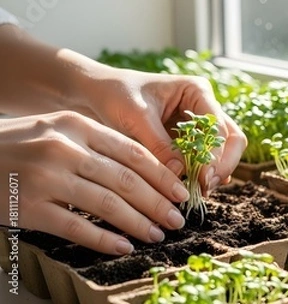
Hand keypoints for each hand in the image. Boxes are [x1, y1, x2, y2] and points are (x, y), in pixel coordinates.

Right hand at [0, 111, 188, 254]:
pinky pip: (76, 227)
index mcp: (77, 126)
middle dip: (157, 203)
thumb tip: (145, 172)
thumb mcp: (60, 130)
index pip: (133, 152)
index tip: (180, 192)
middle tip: (177, 219)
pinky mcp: (28, 207)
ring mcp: (46, 178)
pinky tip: (123, 246)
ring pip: (107, 204)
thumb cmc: (22, 144)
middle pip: (126, 180)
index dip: (162, 175)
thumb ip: (98, 144)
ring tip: (157, 234)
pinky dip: (104, 239)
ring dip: (138, 223)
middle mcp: (64, 148)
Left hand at [81, 67, 246, 195]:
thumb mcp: (136, 118)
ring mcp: (201, 124)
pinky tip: (197, 188)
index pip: (218, 126)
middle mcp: (205, 106)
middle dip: (223, 164)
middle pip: (231, 138)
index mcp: (197, 91)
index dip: (215, 153)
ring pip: (224, 150)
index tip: (203, 177)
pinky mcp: (192, 140)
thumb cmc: (118, 96)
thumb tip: (180, 174)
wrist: (100, 93)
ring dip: (216, 171)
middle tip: (206, 186)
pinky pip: (207, 159)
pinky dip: (205, 173)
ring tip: (200, 191)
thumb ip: (160, 145)